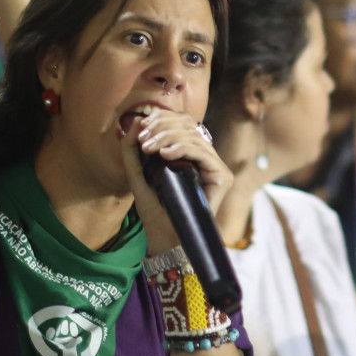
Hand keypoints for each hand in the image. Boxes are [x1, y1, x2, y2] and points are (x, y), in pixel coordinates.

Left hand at [120, 107, 231, 251]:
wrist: (167, 236)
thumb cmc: (155, 209)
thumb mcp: (138, 174)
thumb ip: (132, 149)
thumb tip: (136, 120)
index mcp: (190, 153)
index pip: (182, 123)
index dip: (162, 118)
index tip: (141, 127)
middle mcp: (205, 157)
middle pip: (188, 125)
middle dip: (162, 127)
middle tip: (143, 140)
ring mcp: (215, 166)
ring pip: (194, 136)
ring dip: (168, 137)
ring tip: (149, 148)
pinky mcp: (222, 177)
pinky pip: (202, 152)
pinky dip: (182, 148)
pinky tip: (164, 154)